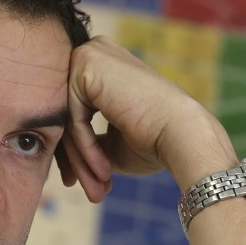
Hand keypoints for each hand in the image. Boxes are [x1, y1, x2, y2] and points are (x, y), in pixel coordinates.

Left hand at [57, 36, 236, 202]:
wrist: (182, 135)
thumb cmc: (154, 142)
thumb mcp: (112, 143)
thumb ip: (86, 140)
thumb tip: (63, 156)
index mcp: (103, 66)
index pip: (75, 112)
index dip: (76, 151)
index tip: (81, 182)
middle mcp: (95, 52)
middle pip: (68, 115)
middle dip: (76, 159)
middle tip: (90, 192)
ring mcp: (89, 54)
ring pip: (68, 119)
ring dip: (81, 160)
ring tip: (97, 190)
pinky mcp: (85, 64)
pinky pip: (72, 117)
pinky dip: (86, 148)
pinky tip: (104, 171)